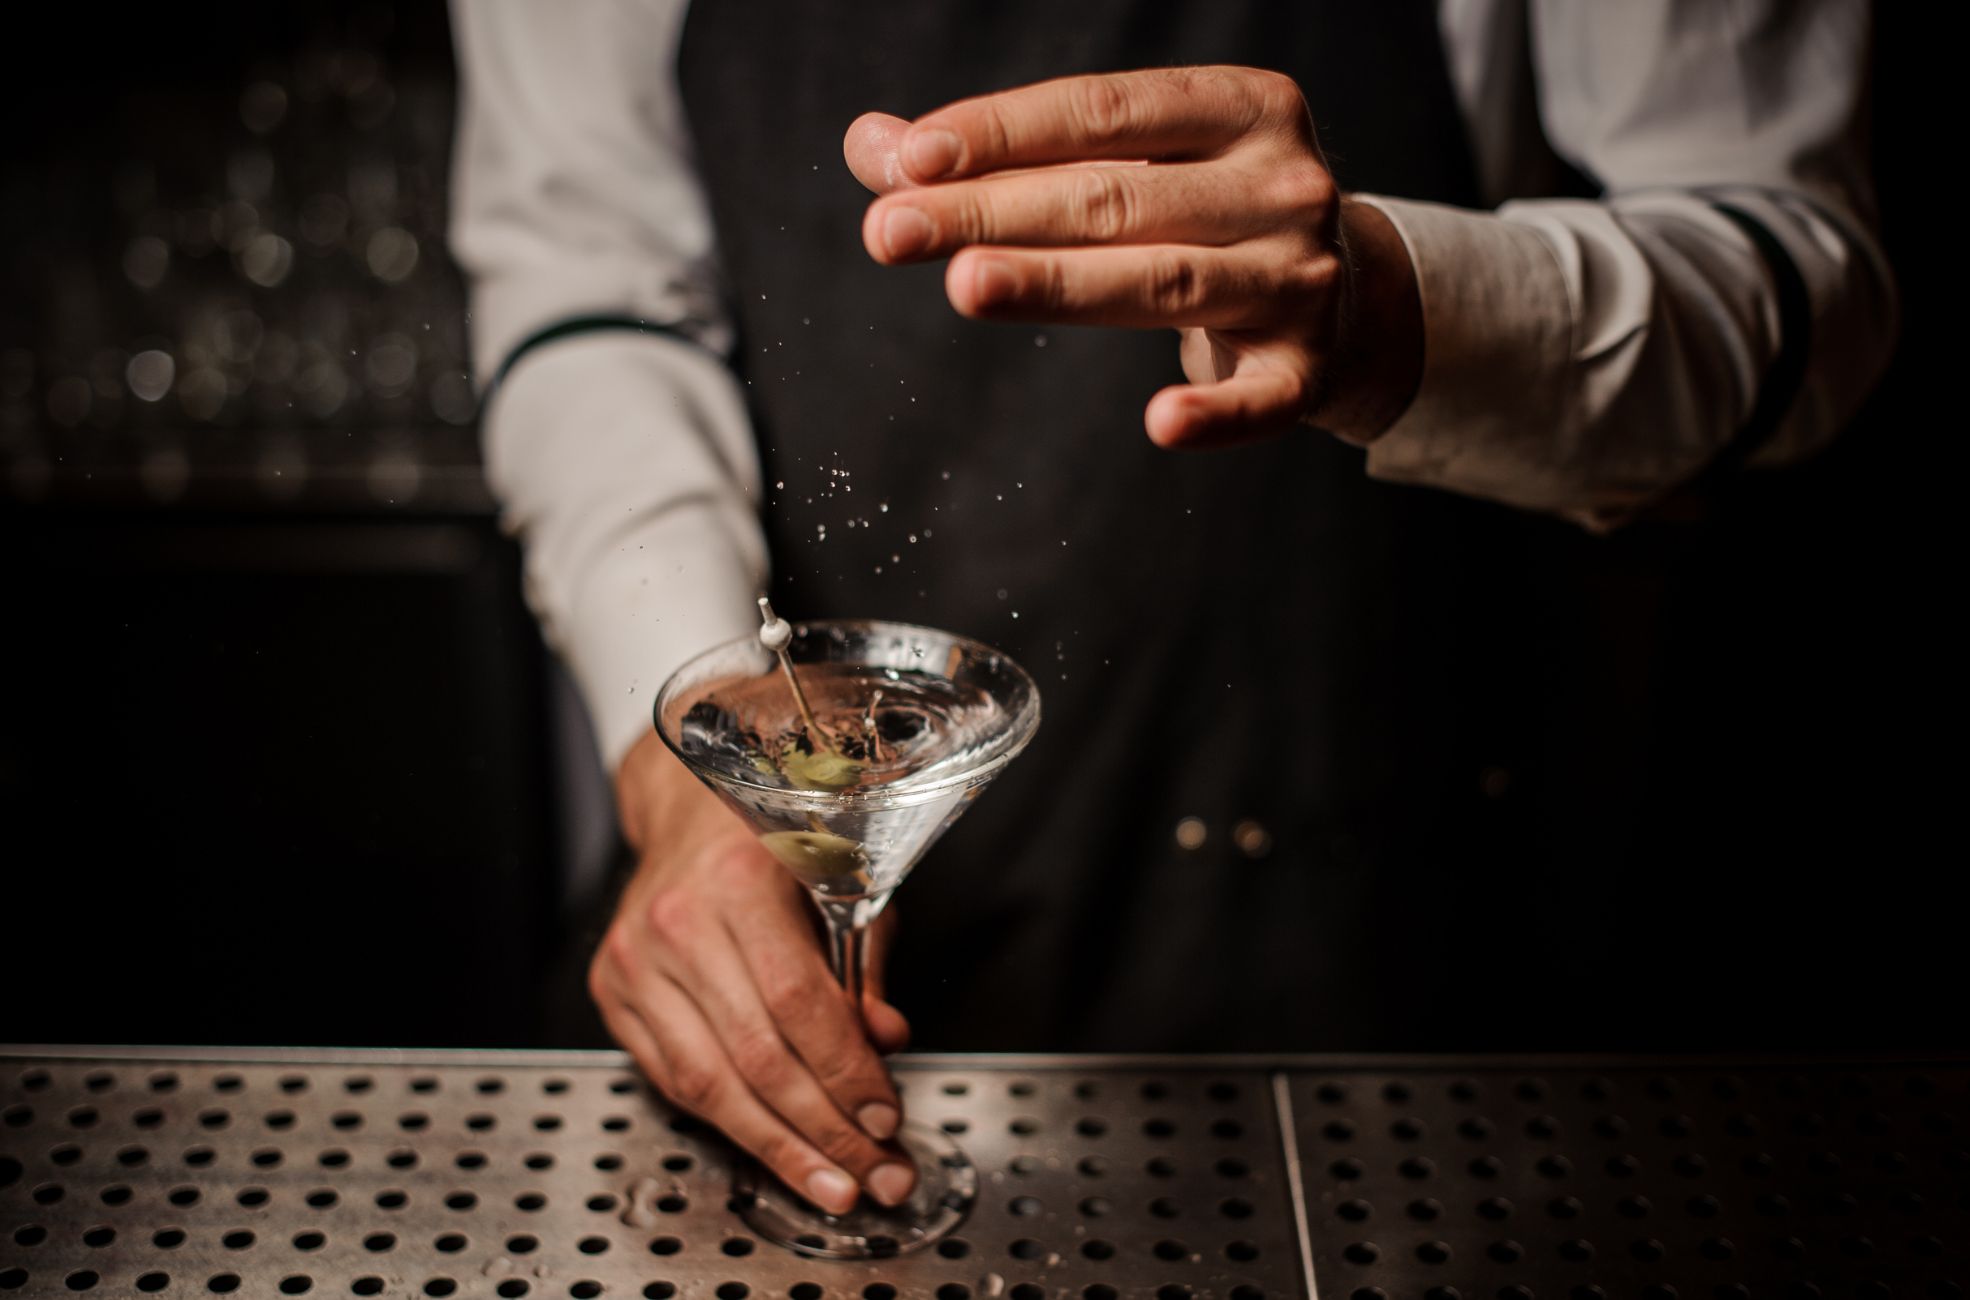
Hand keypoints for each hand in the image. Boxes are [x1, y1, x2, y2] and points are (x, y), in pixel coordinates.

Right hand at [591, 733, 915, 1214]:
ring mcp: (635, 959)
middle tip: (875, 1172)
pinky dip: (729, 1123)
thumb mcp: (844, 882)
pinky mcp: (613, 990)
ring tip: (832, 1184)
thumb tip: (885, 1039)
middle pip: (756, 1056)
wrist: (688, 809)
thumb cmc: (774, 841)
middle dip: (824, 1130)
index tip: (887, 1116)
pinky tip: (775, 1148)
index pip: (798, 1003)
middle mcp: (678, 920)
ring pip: (709, 1083)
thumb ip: (864, 964)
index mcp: (741, 881)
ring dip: (778, 1147)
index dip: (846, 1072)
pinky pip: (673, 1078)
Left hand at [844, 66, 1422, 447]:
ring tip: (965, 284)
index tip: (910, 158)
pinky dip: (1214, 414)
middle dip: (994, 213)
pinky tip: (1160, 423)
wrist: (1347, 296)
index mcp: (1244, 107)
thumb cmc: (1204, 214)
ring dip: (1059, 286)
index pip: (1104, 112)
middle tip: (890, 231)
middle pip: (1117, 200)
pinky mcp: (1310, 371)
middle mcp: (1285, 185)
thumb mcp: (1129, 165)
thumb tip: (872, 147)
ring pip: (1165, 285)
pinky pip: (1260, 402)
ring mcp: (1303, 281)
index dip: (1004, 132)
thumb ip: (1006, 156)